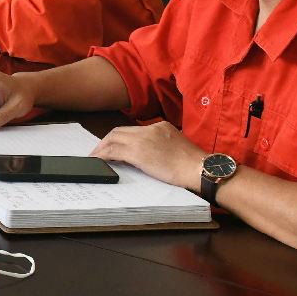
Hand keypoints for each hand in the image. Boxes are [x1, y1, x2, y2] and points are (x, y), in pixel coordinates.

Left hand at [92, 122, 207, 188]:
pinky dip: (103, 155)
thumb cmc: (194, 165)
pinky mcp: (139, 152)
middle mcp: (150, 129)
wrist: (200, 169)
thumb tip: (146, 155)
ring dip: (102, 148)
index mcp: (160, 126)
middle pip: (119, 131)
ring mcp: (143, 140)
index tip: (112, 146)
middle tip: (98, 151)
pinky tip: (99, 161)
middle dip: (106, 141)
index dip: (120, 138)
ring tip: (96, 157)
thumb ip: (160, 146)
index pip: (132, 130)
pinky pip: (113, 151)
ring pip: (113, 139)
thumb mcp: (176, 147)